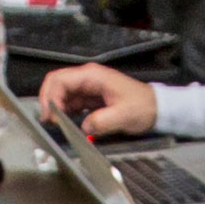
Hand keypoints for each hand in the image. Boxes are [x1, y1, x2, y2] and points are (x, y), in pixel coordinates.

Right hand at [36, 62, 160, 141]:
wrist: (156, 108)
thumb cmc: (143, 106)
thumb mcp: (123, 115)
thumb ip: (102, 121)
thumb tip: (84, 127)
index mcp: (93, 76)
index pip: (60, 80)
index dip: (50, 97)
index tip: (50, 115)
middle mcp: (88, 78)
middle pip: (57, 84)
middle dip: (49, 101)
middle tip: (49, 121)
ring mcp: (88, 87)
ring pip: (62, 94)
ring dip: (56, 108)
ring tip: (58, 124)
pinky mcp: (90, 98)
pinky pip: (71, 102)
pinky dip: (65, 112)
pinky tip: (67, 123)